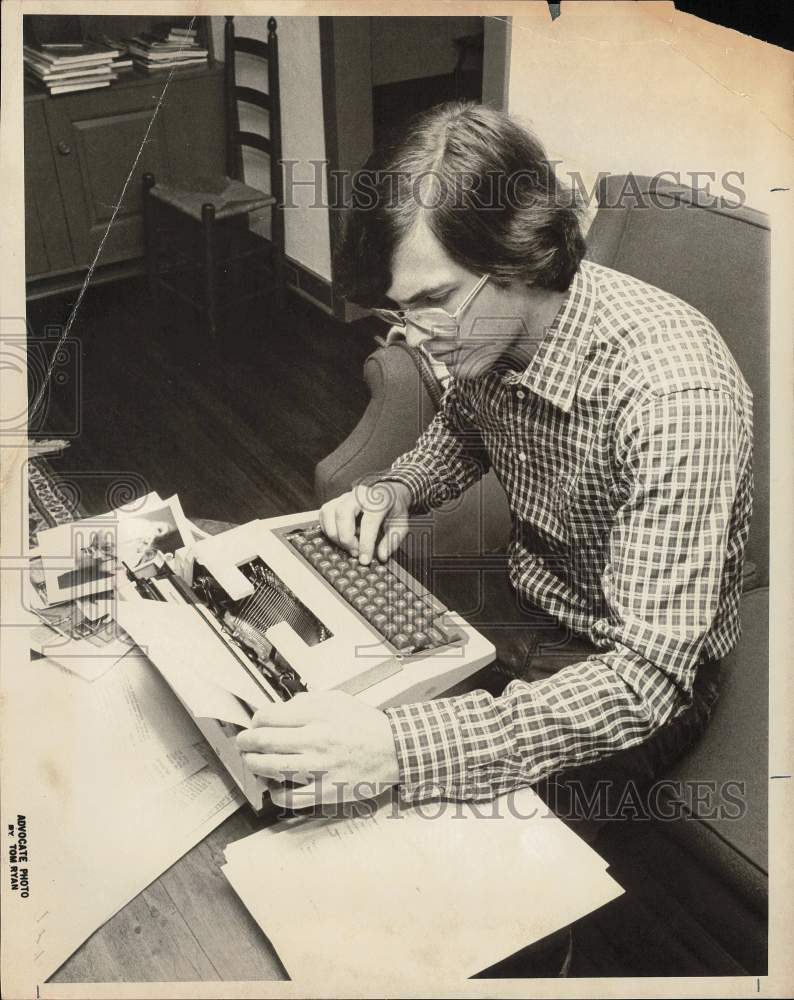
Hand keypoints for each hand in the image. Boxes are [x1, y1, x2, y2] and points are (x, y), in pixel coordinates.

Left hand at [236, 690, 399, 808]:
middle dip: (246, 742)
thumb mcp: (337, 700)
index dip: (256, 720)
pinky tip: (273, 788)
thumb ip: (307, 701)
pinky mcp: (327, 790)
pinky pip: (292, 797)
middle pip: (265, 741)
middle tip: (243, 742)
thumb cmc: (364, 724)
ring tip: (251, 761)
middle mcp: (317, 739)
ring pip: (273, 768)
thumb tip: (280, 709)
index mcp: (318, 714)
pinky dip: (276, 794)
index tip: (255, 723)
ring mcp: (321, 767)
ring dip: (254, 764)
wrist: (394, 748)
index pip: (270, 716)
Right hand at [319, 480, 410, 564]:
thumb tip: (381, 556)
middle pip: (343, 513)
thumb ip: (392, 541)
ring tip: (348, 546)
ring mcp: (345, 496)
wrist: (387, 493)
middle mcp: (359, 495)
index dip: (365, 543)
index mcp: (378, 500)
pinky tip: (339, 538)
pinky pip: (323, 515)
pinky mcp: (335, 501)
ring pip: (329, 513)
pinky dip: (327, 529)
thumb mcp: (401, 525)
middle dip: (346, 538)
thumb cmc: (393, 510)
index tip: (365, 560)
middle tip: (354, 553)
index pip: (368, 521)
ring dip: (335, 535)